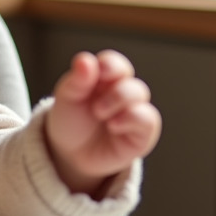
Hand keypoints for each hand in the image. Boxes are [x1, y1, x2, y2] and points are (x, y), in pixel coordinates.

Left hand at [45, 50, 161, 197]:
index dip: (109, 66)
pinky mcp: (142, 132)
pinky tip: (114, 126)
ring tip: (101, 115)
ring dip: (120, 102)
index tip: (98, 73)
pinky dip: (132, 119)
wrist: (71, 155)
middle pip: (129, 79)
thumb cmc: (71, 122)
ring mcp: (134, 110)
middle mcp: (121, 91)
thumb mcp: (67, 99)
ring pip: (140, 94)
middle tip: (96, 108)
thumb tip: (85, 60)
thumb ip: (77, 80)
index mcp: (102, 78)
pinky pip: (148, 119)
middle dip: (114, 92)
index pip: (114, 64)